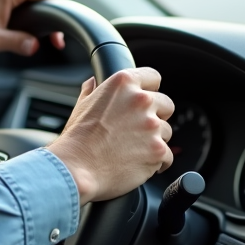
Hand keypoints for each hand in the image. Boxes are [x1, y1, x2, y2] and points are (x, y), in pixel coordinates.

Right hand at [47, 68, 174, 203]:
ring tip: (132, 150)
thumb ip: (93, 90)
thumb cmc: (77, 139)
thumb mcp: (81, 105)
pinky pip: (167, 156)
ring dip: (155, 140)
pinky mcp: (158, 150)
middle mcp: (141, 100)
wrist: (76, 167)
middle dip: (156, 116)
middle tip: (137, 129)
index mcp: (123, 84)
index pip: (153, 77)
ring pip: (166, 131)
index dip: (149, 89)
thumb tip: (94, 82)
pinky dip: (156, 161)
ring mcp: (152, 125)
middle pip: (166, 104)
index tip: (144, 100)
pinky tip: (138, 163)